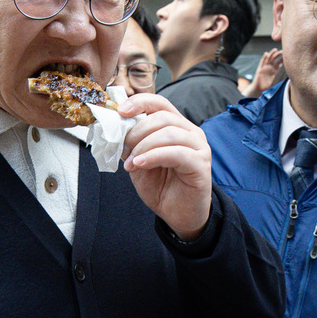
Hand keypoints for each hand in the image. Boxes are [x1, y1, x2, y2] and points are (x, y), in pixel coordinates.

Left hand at [119, 92, 212, 239]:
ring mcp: (199, 147)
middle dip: (137, 132)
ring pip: (169, 133)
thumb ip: (132, 144)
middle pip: (162, 117)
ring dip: (143, 147)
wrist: (179, 215)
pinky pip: (177, 153)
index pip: (159, 103)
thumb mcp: (140, 161)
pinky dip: (154, 156)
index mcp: (176, 126)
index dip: (139, 102)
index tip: (120, 111)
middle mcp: (191, 132)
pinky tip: (140, 165)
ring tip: (131, 164)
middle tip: (124, 150)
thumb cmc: (162, 186)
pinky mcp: (201, 164)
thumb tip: (115, 128)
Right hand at [244, 48, 283, 97]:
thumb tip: (290, 77)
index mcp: (275, 70)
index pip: (280, 62)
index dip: (283, 59)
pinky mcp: (260, 69)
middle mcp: (270, 67)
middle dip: (279, 54)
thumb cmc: (268, 87)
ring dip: (272, 54)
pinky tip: (266, 53)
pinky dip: (264, 58)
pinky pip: (262, 62)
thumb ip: (282, 79)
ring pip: (269, 58)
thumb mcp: (277, 82)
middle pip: (275, 59)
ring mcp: (265, 67)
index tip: (288, 55)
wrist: (260, 89)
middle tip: (283, 51)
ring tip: (275, 50)